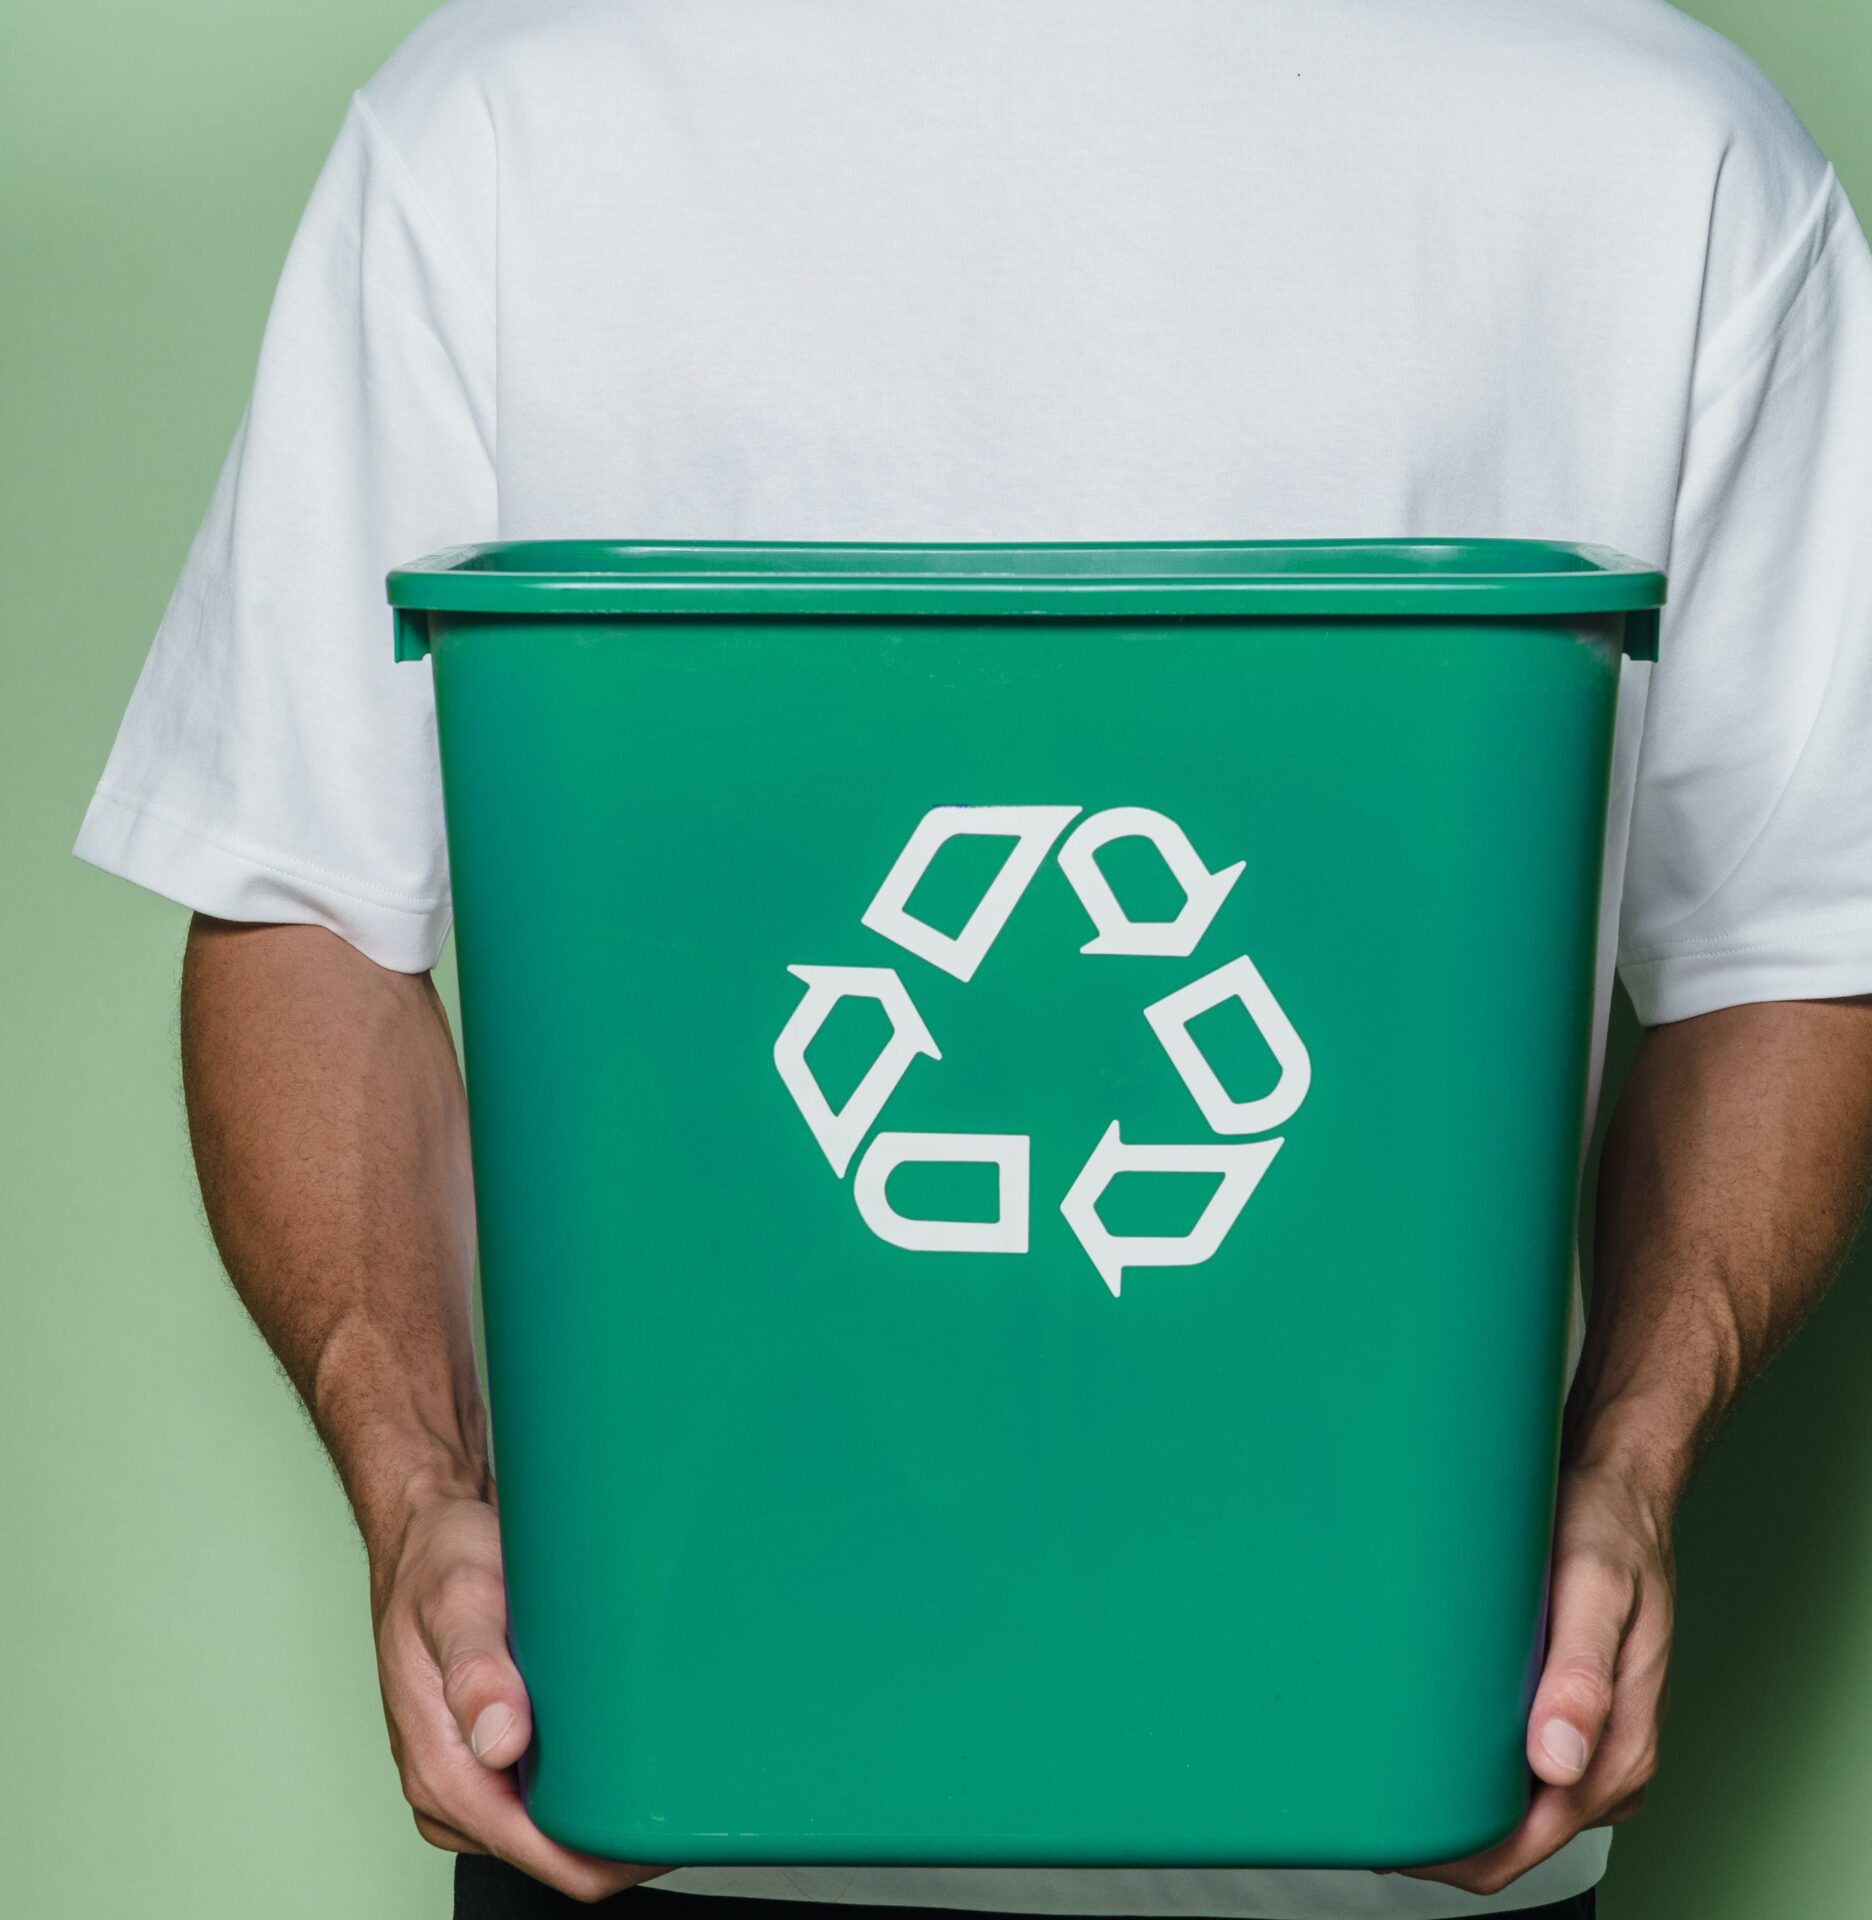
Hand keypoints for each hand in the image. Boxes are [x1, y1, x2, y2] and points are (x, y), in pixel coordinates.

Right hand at [371, 1487, 669, 1902]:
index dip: (608, 1858)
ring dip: (604, 1808)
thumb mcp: (457, 1602)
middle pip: (553, 1853)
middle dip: (616, 1836)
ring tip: (665, 1771)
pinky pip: (546, 1789)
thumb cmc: (437, 1564)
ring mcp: (475, 1771)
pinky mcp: (493, 1748)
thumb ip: (476, 1671)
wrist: (427, 1534)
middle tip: (686, 1793)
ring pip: (552, 1826)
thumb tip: (499, 1741)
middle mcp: (454, 1786)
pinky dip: (588, 1779)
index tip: (670, 1830)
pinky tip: (627, 1747)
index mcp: (441, 1771)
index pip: (540, 1857)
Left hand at [1396, 1451, 1674, 1895]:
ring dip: (1449, 1797)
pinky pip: (1509, 1764)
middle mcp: (1602, 1759)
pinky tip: (1419, 1735)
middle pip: (1509, 1839)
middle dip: (1437, 1833)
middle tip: (1359, 1799)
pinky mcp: (1562, 1713)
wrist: (1621, 1488)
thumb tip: (1559, 1760)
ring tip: (1378, 1769)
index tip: (1385, 1836)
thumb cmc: (1612, 1531)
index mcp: (1618, 1750)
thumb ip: (1582, 1677)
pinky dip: (1464, 1759)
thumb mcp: (1597, 1591)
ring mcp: (1583, 1741)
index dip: (1451, 1856)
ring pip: (1508, 1805)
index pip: (1524, 1847)